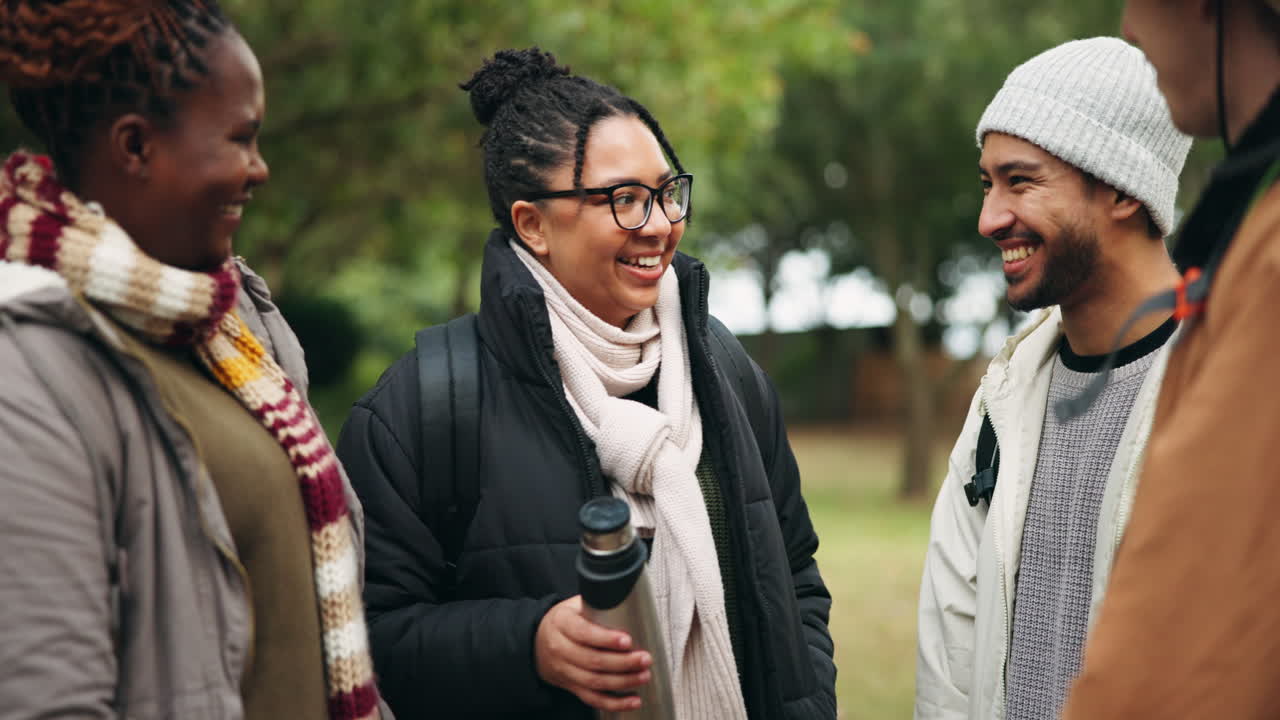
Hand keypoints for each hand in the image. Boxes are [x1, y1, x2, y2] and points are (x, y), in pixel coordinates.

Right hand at [535, 595, 652, 711]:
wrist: (538, 641)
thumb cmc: (564, 620)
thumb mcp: (573, 605)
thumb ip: (595, 602)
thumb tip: (626, 593)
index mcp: (562, 623)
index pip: (583, 633)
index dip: (606, 639)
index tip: (627, 640)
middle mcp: (560, 648)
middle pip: (592, 660)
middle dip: (622, 662)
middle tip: (644, 659)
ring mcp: (564, 670)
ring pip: (594, 681)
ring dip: (622, 682)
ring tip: (644, 676)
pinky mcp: (570, 686)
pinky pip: (592, 698)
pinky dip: (614, 703)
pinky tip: (632, 700)